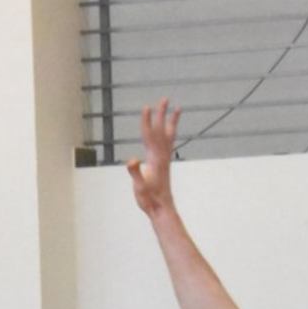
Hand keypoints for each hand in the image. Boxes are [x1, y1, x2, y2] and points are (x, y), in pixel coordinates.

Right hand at [126, 99, 178, 217]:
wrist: (162, 209)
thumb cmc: (149, 200)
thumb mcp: (139, 188)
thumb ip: (136, 174)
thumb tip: (131, 160)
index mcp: (155, 160)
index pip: (150, 136)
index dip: (147, 122)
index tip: (147, 107)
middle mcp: (162, 157)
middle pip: (161, 131)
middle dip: (161, 115)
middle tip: (164, 99)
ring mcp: (164, 160)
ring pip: (168, 136)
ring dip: (170, 121)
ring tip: (176, 108)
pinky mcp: (164, 164)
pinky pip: (169, 144)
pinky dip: (171, 133)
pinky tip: (171, 129)